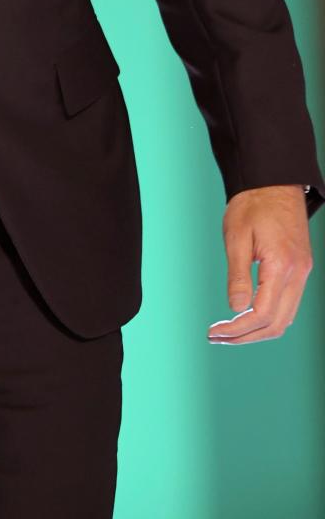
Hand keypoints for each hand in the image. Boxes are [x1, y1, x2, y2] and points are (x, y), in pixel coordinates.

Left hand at [207, 184, 313, 344]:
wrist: (274, 181)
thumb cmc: (252, 204)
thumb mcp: (236, 236)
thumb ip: (237, 275)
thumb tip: (236, 309)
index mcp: (282, 266)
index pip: (262, 314)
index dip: (238, 330)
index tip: (215, 332)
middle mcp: (298, 274)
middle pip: (277, 324)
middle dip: (246, 337)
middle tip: (218, 337)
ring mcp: (303, 272)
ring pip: (286, 318)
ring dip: (258, 330)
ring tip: (229, 331)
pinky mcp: (301, 268)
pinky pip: (289, 304)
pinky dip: (269, 317)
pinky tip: (247, 315)